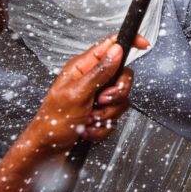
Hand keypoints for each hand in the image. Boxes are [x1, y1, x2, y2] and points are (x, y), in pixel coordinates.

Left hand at [28, 35, 147, 151]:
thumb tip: (116, 50)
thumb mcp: (77, 93)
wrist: (47, 149)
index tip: (143, 44)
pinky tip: (87, 128)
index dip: (128, 42)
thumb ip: (99, 71)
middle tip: (101, 101)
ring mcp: (96, 96)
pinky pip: (114, 117)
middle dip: (116, 94)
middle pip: (122, 76)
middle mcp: (90, 79)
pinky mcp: (99, 112)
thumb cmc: (52, 121)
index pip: (109, 46)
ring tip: (89, 118)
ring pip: (121, 100)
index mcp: (82, 67)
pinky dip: (102, 127)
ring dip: (106, 114)